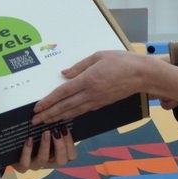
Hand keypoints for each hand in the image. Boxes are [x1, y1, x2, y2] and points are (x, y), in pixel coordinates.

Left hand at [10, 127, 76, 172]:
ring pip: (43, 160)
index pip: (71, 155)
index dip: (70, 144)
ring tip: (45, 132)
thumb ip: (55, 130)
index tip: (65, 129)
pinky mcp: (22, 166)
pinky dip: (27, 151)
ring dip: (45, 146)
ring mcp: (35, 165)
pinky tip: (29, 140)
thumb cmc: (35, 138)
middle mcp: (48, 162)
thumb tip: (61, 116)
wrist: (15, 148)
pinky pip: (25, 162)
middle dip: (61, 146)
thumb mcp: (47, 134)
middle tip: (57, 132)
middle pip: (61, 161)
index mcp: (57, 156)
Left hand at [33, 49, 152, 124]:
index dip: (48, 101)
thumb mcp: (98, 56)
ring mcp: (97, 100)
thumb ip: (79, 66)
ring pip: (73, 112)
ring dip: (58, 117)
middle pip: (65, 106)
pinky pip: (83, 111)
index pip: (63, 93)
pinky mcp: (102, 104)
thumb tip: (64, 74)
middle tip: (35, 121)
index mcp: (88, 80)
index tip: (37, 108)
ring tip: (46, 122)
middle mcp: (90, 93)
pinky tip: (64, 117)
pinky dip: (71, 115)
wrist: (142, 74)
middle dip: (48, 114)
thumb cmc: (122, 61)